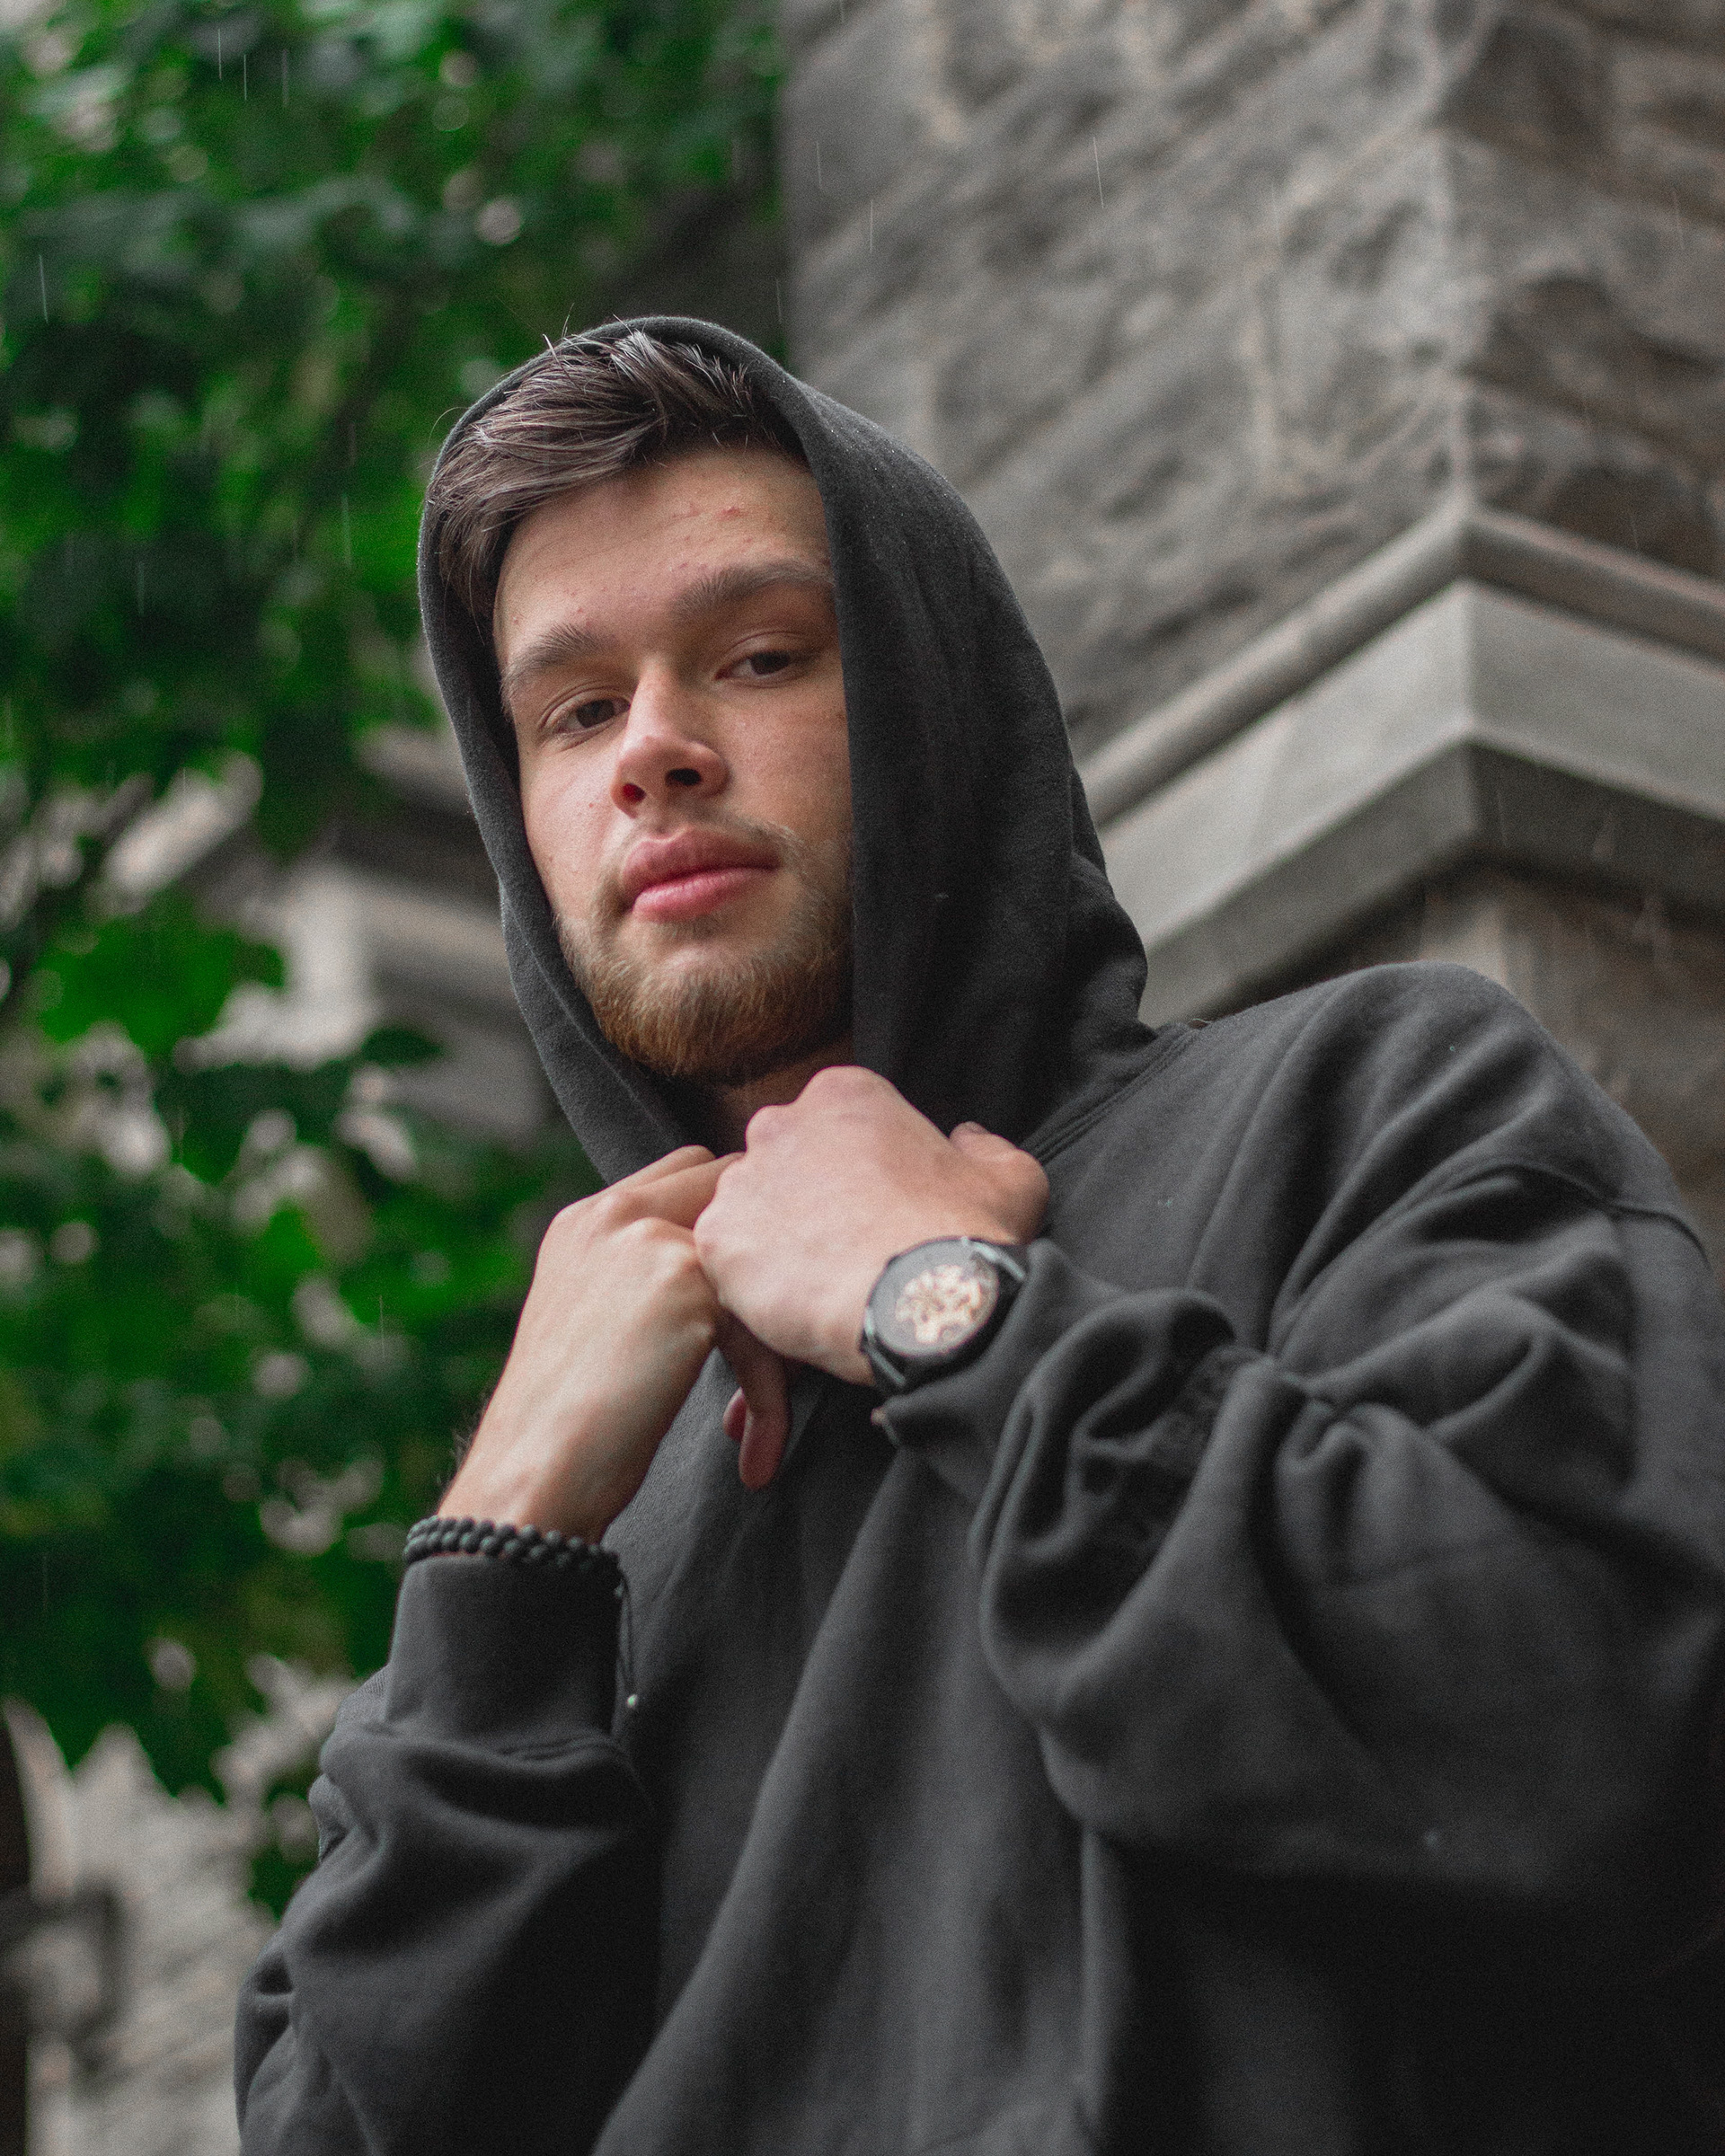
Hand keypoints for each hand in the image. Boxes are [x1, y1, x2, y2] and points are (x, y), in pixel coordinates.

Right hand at [442, 1147, 787, 1538]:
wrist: (534, 1474)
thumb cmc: (565, 1427)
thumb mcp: (592, 1324)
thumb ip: (642, 1279)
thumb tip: (725, 1286)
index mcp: (584, 1221)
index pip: (686, 1172)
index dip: (730, 1225)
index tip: (752, 1292)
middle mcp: (611, 1213)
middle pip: (730, 1186)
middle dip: (763, 1248)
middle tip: (781, 1329)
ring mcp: (648, 1238)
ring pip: (757, 1259)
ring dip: (775, 1334)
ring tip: (765, 1414)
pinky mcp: (685, 1280)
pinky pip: (763, 1327)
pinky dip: (770, 1397)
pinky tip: (756, 1455)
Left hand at [694, 1067, 1047, 1400]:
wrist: (921, 1302)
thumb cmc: (965, 1236)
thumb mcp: (1010, 1179)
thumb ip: (986, 1148)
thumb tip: (967, 1139)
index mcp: (845, 1094)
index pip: (834, 1125)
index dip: (856, 1173)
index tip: (874, 1210)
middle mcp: (783, 1123)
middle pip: (784, 1161)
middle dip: (807, 1200)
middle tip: (842, 1248)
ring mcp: (743, 1180)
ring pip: (751, 1210)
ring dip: (776, 1240)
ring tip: (817, 1284)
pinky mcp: (719, 1237)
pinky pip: (726, 1259)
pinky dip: (752, 1283)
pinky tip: (792, 1304)